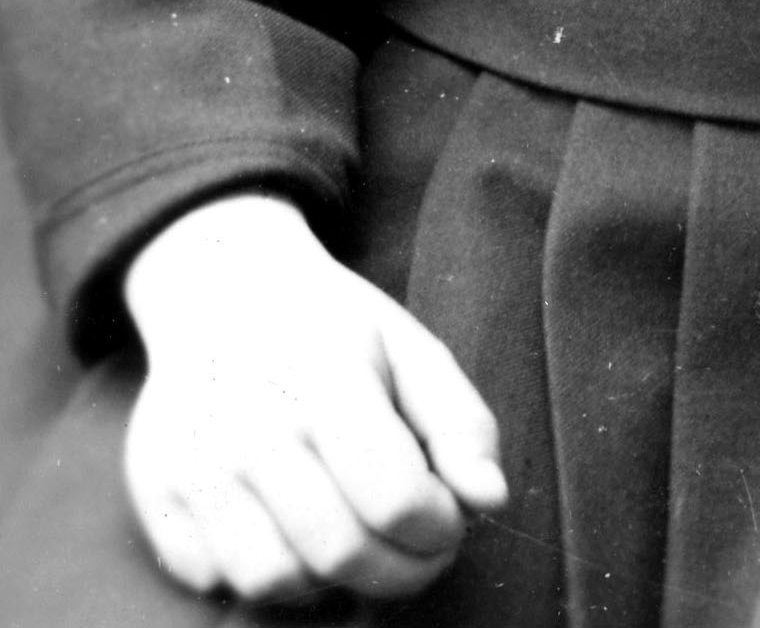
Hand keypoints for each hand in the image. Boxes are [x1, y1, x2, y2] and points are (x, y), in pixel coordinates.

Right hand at [122, 191, 504, 606]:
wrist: (220, 290)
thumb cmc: (332, 328)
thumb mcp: (410, 348)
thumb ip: (460, 423)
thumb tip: (488, 500)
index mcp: (327, 380)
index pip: (395, 498)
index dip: (439, 530)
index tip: (447, 521)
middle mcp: (253, 428)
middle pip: (341, 552)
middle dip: (400, 572)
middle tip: (416, 551)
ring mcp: (196, 467)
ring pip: (275, 582)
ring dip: (330, 581)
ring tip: (352, 540)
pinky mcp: (157, 497)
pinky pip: (215, 579)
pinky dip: (263, 573)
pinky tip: (289, 531)